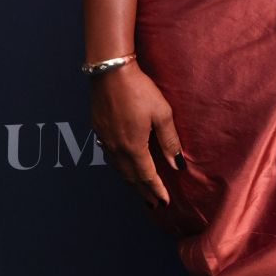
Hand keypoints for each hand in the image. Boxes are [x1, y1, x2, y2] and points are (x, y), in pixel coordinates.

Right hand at [89, 62, 183, 208]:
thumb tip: (177, 164)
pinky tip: (123, 166)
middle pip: (131, 177)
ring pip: (118, 169)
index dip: (156, 190)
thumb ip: (169, 141)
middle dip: (143, 192)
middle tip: (153, 204)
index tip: (164, 202)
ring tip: (140, 190)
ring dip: (131, 182)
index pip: (147, 176)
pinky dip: (119, 168)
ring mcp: (104, 140)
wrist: (110, 72)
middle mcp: (116, 148)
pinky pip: (110, 157)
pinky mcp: (98, 130)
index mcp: (134, 147)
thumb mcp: (162, 114)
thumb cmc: (139, 89)